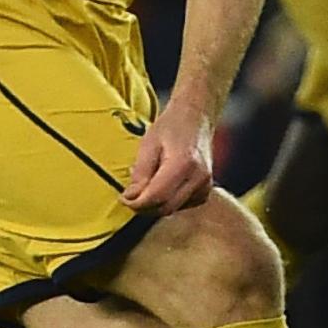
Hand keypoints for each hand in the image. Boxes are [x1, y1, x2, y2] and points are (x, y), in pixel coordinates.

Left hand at [122, 96, 214, 213]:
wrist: (196, 118)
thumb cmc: (172, 126)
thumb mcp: (148, 144)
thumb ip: (140, 174)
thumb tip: (131, 198)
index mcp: (184, 163)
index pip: (157, 196)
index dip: (137, 203)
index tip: (123, 199)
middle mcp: (199, 179)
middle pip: (165, 208)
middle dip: (143, 206)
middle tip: (129, 195)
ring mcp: (204, 187)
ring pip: (171, 209)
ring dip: (154, 203)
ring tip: (148, 180)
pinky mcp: (204, 192)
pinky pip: (179, 206)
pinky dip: (166, 200)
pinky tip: (162, 183)